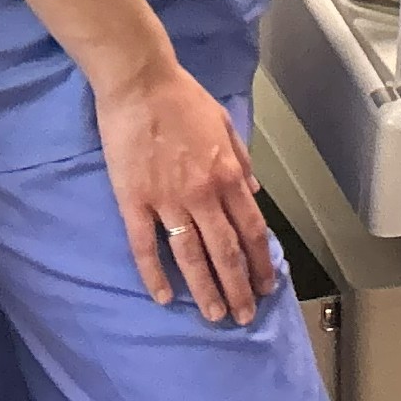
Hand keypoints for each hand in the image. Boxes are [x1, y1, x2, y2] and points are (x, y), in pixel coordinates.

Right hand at [92, 62, 280, 323]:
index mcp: (229, 175)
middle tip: (243, 317)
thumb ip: (242, 161)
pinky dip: (155, 274)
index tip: (266, 287)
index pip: (252, 230)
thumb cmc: (183, 99)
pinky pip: (146, 245)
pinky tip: (164, 298)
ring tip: (213, 316)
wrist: (139, 82)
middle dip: (238, 288)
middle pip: (227, 251)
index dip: (260, 262)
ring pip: (192, 256)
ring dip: (205, 290)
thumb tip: (255, 191)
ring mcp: (168, 199)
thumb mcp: (225, 124)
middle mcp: (204, 193)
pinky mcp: (135, 200)